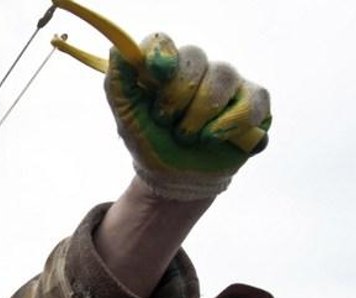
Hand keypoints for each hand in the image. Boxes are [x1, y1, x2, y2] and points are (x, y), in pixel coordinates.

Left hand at [105, 33, 270, 200]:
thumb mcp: (127, 118)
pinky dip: (231, 123)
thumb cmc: (150, 143)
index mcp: (165, 68)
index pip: (163, 43)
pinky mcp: (254, 103)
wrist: (174, 180)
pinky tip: (214, 139)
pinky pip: (252, 101)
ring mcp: (228, 84)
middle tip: (167, 123)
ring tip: (188, 137)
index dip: (162, 54)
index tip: (158, 73)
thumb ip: (118, 85)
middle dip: (178, 95)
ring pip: (223, 76)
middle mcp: (198, 68)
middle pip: (195, 57)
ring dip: (200, 113)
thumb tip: (118, 50)